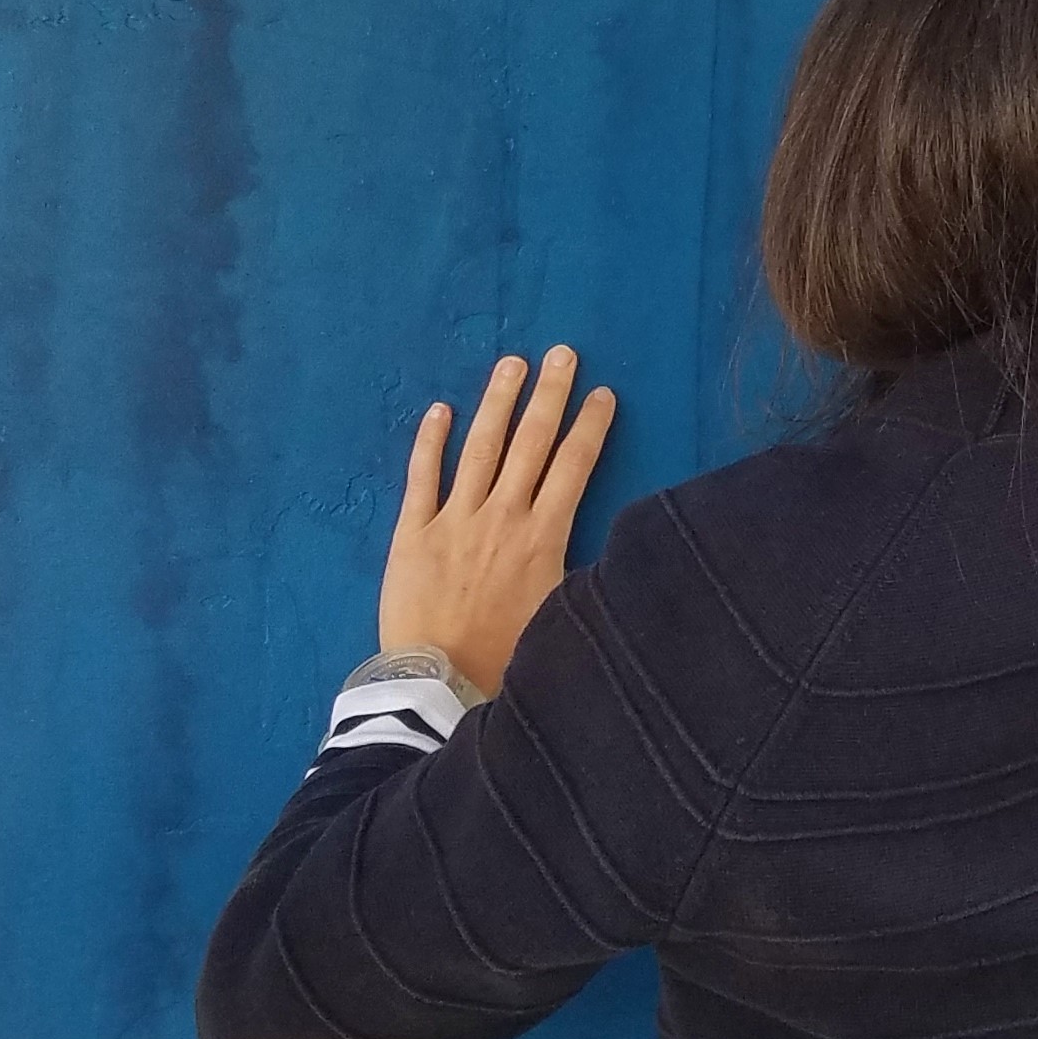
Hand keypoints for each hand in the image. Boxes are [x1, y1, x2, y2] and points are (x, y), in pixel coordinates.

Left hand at [378, 345, 616, 695]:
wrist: (440, 683)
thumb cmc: (508, 656)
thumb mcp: (563, 612)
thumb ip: (585, 572)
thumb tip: (623, 547)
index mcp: (544, 535)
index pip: (574, 466)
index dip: (590, 426)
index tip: (603, 394)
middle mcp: (503, 516)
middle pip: (532, 443)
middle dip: (550, 395)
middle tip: (562, 354)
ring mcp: (455, 520)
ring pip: (481, 448)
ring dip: (498, 402)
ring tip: (512, 364)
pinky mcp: (413, 534)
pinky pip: (422, 477)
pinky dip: (431, 442)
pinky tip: (441, 410)